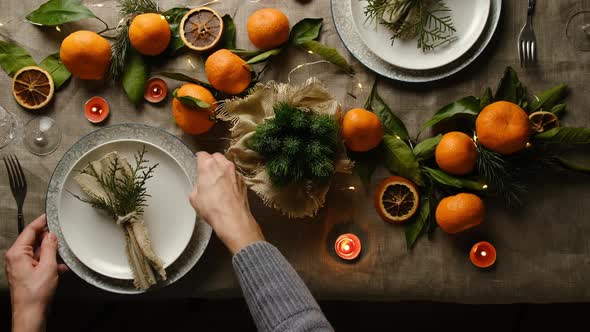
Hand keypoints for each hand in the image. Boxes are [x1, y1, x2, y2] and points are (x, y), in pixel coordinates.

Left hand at [5, 214, 67, 331]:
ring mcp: (20, 267)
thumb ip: (50, 248)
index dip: (41, 222)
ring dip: (51, 253)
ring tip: (62, 256)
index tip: (48, 215)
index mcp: (17, 253)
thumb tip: (51, 236)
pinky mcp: (26, 274)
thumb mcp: (48, 266)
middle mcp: (16, 258)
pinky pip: (39, 262)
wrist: (31, 313)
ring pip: (38, 252)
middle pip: (34, 241)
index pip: (29, 230)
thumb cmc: (35, 294)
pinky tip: (60, 268)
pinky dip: (49, 263)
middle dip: (48, 240)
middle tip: (61, 237)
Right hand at [189, 152, 264, 254]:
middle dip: (211, 162)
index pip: (202, 155)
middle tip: (207, 173)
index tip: (198, 164)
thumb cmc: (214, 209)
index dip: (199, 160)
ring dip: (222, 169)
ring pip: (227, 164)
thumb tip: (201, 186)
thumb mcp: (194, 198)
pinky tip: (226, 190)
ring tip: (217, 182)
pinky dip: (230, 178)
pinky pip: (234, 174)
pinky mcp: (243, 181)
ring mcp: (235, 172)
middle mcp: (224, 165)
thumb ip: (197, 185)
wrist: (233, 219)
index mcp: (208, 166)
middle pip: (216, 156)